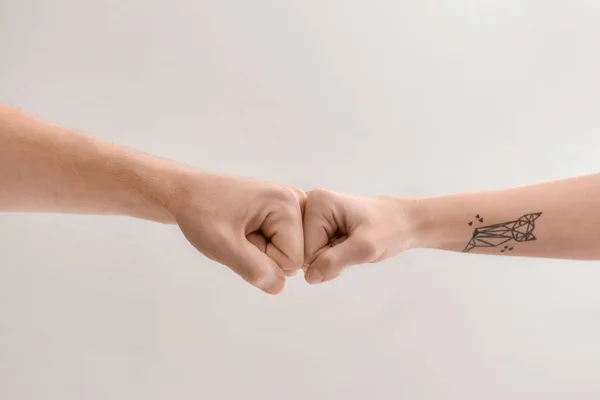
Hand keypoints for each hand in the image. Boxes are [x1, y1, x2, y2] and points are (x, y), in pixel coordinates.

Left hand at [172, 171, 305, 293]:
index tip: (240, 237)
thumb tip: (279, 287)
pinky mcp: (284, 211)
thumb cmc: (201, 213)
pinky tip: (248, 230)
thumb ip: (253, 269)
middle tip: (240, 234)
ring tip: (242, 231)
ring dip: (263, 250)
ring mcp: (291, 205)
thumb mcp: (223, 245)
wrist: (188, 194)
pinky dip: (264, 244)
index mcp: (286, 202)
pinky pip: (283, 244)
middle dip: (265, 254)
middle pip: (295, 256)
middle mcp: (295, 200)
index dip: (263, 259)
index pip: (293, 260)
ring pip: (290, 252)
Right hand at [302, 189, 415, 283]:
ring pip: (306, 254)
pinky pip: (312, 251)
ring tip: (349, 247)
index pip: (305, 249)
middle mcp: (308, 203)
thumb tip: (309, 277)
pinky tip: (344, 246)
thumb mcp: (364, 248)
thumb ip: (335, 261)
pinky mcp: (315, 222)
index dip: (327, 259)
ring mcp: (311, 213)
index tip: (351, 250)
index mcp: (318, 202)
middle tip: (350, 250)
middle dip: (326, 260)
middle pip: (302, 251)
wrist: (403, 222)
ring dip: (328, 259)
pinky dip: (329, 256)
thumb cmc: (389, 229)